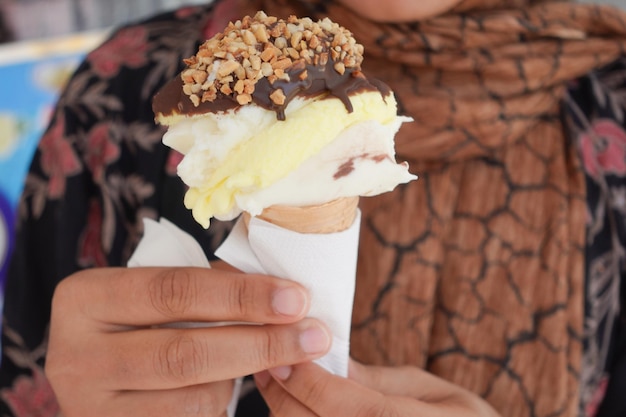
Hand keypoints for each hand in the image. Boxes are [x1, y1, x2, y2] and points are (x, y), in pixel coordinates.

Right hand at [45, 265, 330, 416]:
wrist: (96, 369)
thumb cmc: (142, 318)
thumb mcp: (157, 292)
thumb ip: (208, 287)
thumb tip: (283, 295)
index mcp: (85, 299)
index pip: (174, 290)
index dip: (241, 295)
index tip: (296, 297)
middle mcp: (75, 356)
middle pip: (185, 352)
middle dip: (261, 343)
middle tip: (314, 335)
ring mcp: (90, 406)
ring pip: (193, 397)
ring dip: (243, 377)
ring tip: (267, 356)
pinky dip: (223, 402)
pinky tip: (234, 382)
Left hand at [254, 359, 500, 416]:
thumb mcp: (433, 392)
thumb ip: (380, 383)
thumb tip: (331, 365)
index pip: (353, 408)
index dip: (312, 383)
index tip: (284, 356)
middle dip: (285, 398)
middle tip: (268, 365)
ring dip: (284, 414)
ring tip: (274, 383)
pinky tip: (295, 407)